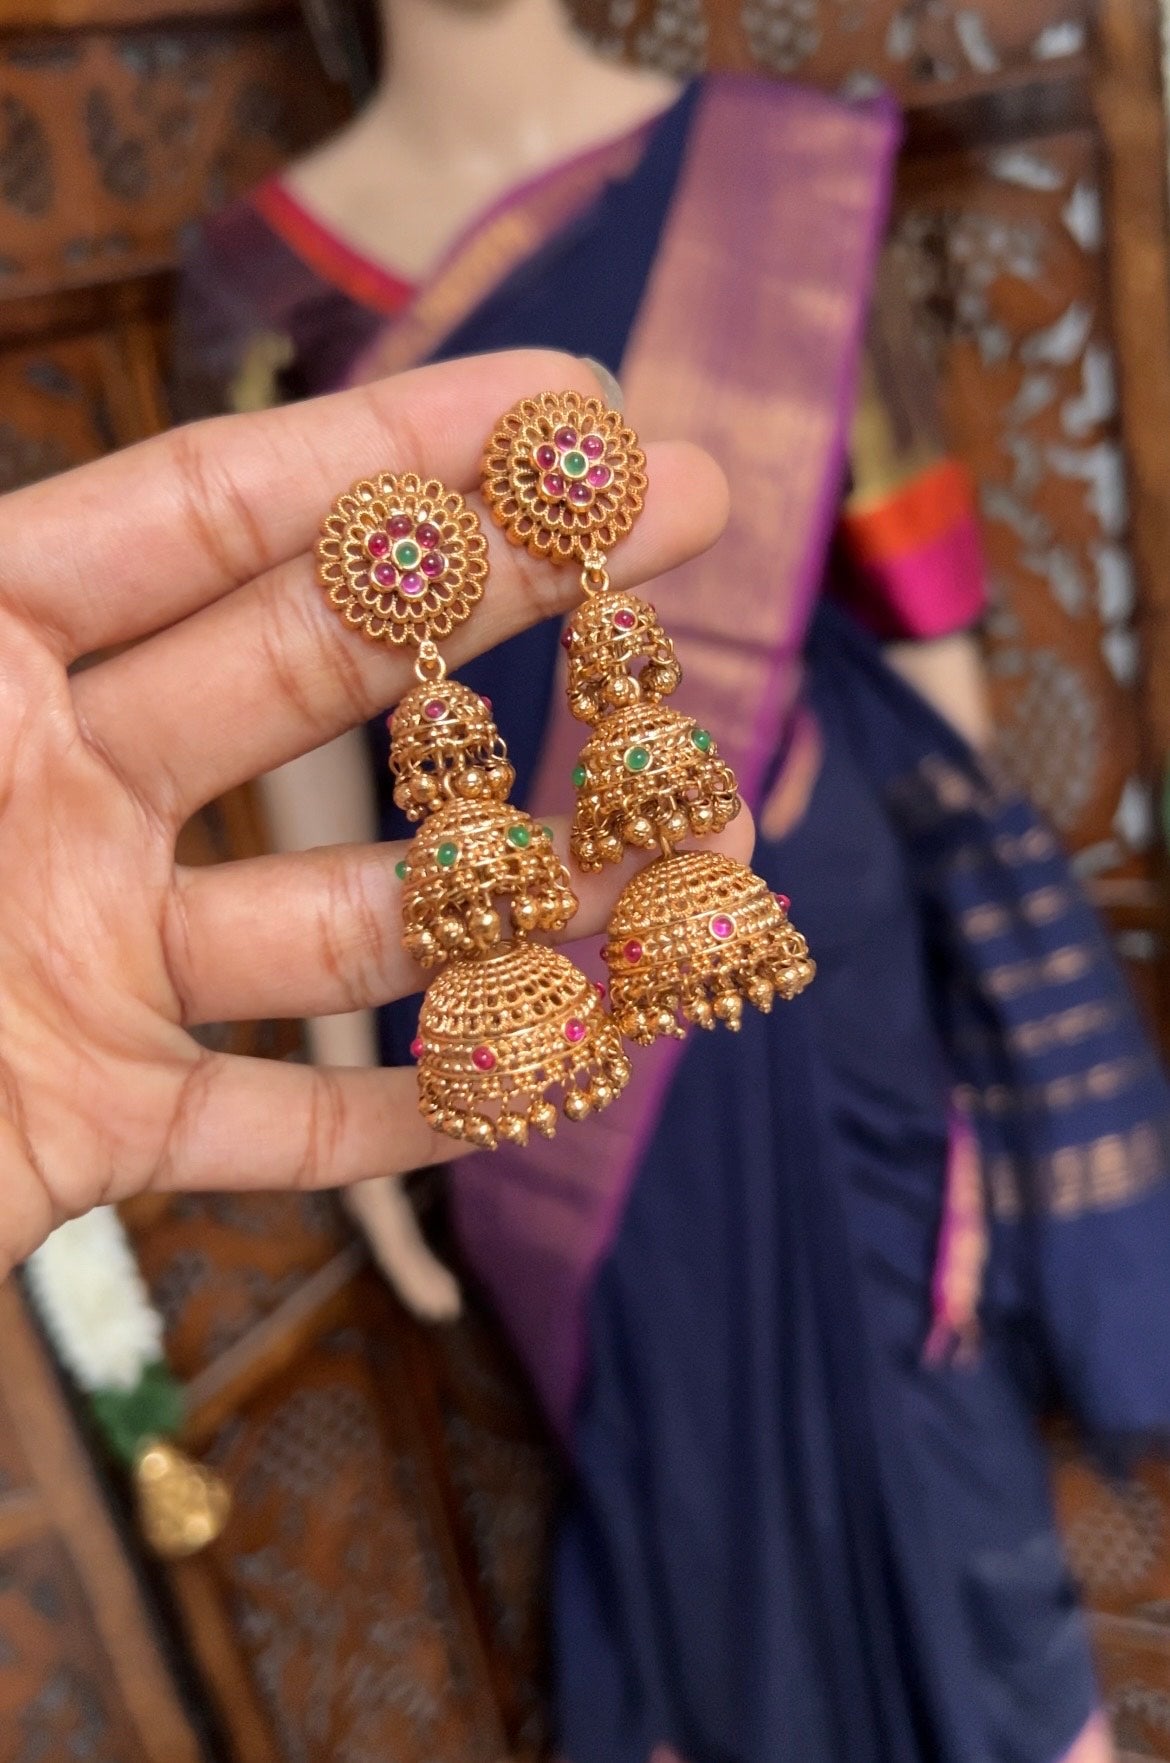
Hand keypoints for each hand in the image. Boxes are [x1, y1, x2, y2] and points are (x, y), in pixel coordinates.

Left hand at [0, 349, 733, 1274]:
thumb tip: (169, 495)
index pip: (211, 516)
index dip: (396, 448)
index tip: (566, 398)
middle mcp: (43, 796)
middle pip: (320, 674)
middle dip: (514, 591)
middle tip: (697, 515)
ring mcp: (78, 964)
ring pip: (342, 911)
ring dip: (517, 879)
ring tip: (683, 838)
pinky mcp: (84, 1128)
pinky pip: (272, 1123)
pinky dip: (401, 1115)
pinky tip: (537, 1074)